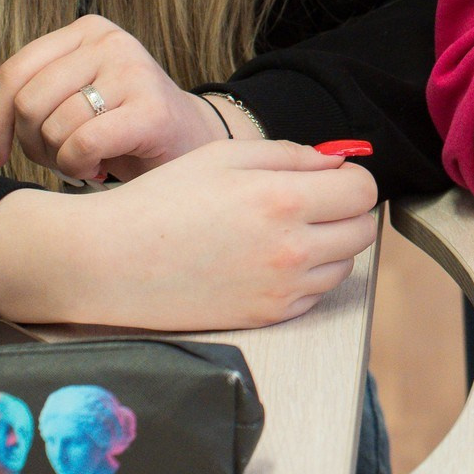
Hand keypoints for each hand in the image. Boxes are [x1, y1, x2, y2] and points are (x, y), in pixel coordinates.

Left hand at [0, 16, 226, 183]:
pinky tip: (97, 166)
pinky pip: (81, 144)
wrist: (189, 144)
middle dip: (31, 142)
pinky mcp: (151, 109)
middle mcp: (111, 42)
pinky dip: (78, 167)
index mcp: (87, 31)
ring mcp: (134, 71)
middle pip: (29, 100)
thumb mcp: (72, 96)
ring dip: (59, 159)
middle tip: (57, 155)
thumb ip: (30, 94)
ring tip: (85, 158)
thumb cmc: (120, 126)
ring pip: (54, 126)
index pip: (14, 70)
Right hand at [0, 139, 380, 330]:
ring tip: (283, 231)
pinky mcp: (268, 317)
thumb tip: (335, 165)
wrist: (110, 261)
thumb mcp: (225, 157)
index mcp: (284, 200)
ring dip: (329, 245)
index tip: (329, 179)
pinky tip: (268, 260)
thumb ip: (291, 156)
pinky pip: (314, 294)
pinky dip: (305, 276)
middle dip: (346, 211)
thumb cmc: (161, 201)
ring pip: (344, 265)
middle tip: (312, 203)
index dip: (349, 180)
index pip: (363, 191)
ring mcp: (282, 289)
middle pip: (363, 231)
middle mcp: (292, 249)